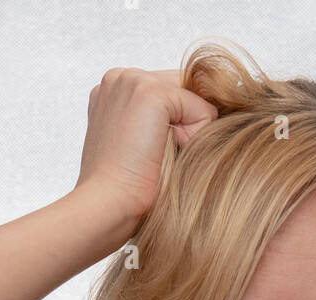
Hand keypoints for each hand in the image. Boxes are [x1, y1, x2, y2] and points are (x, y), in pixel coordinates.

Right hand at [74, 67, 218, 232]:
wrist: (107, 205)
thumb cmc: (124, 192)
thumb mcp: (141, 148)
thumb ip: (160, 123)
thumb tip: (207, 117)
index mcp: (114, 92)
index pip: (169, 93)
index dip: (177, 126)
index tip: (151, 157)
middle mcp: (120, 78)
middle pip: (184, 91)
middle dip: (184, 126)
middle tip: (153, 161)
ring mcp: (132, 80)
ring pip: (193, 100)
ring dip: (188, 134)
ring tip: (156, 159)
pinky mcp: (150, 91)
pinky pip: (201, 109)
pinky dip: (194, 138)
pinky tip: (163, 156)